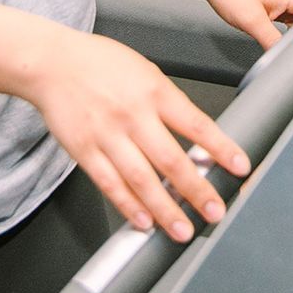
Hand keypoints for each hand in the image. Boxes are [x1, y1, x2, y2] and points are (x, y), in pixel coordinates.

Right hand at [25, 28, 248, 242]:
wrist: (52, 62)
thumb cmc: (100, 63)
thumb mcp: (145, 70)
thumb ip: (168, 102)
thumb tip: (196, 136)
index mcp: (154, 91)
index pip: (196, 123)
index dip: (221, 148)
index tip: (240, 167)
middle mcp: (133, 114)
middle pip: (171, 160)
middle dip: (197, 190)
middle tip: (215, 211)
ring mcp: (107, 135)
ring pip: (141, 180)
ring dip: (165, 209)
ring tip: (182, 229)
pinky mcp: (84, 151)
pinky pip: (110, 184)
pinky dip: (128, 206)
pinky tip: (144, 221)